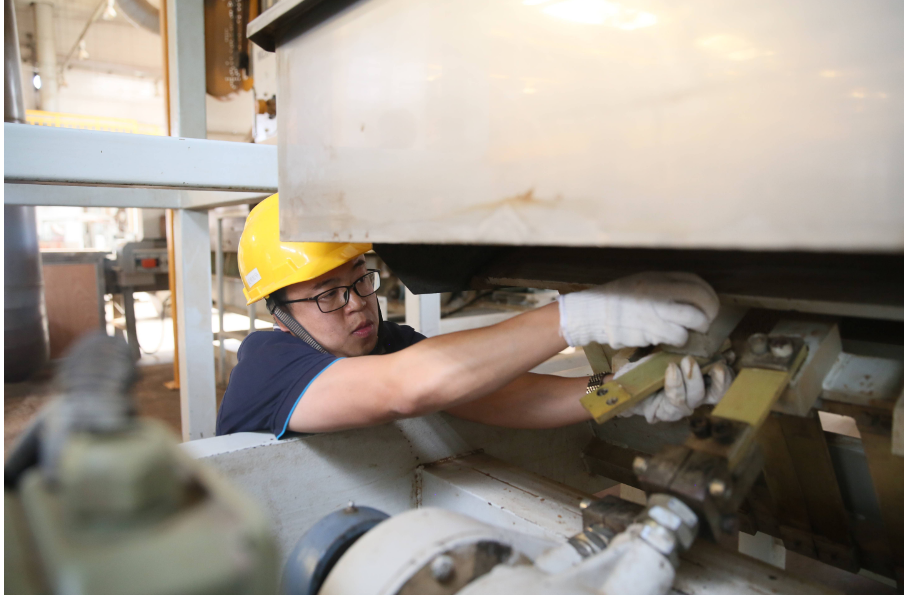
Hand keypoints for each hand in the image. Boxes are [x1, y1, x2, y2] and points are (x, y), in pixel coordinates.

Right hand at [557, 272, 718, 348]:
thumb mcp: (647, 279)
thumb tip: (700, 297)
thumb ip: (671, 284)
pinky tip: (664, 335)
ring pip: (684, 331)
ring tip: (682, 332)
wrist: (595, 311)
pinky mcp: (644, 335)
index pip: (698, 288)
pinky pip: (668, 340)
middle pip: (697, 310)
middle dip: (706, 320)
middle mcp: (656, 297)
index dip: (710, 299)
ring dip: (687, 334)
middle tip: (704, 323)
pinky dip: (671, 340)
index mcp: (658, 280)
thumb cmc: (623, 295)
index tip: (710, 307)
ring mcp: (650, 318)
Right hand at [615, 354, 733, 423]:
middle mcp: (684, 406)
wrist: (648, 376)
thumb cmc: (635, 378)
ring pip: (714, 396)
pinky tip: (723, 361)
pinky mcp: (710, 385)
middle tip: (688, 360)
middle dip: (693, 381)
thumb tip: (609, 383)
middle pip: (695, 399)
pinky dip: (726, 375)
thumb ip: (620, 384)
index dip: (675, 388)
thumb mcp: (626, 381)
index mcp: (664, 409)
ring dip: (717, 381)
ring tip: (715, 365)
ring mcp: (699, 396)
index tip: (670, 368)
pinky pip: (723, 386)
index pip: (674, 404)